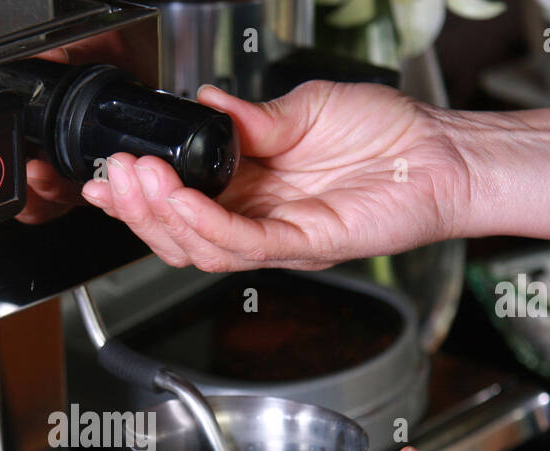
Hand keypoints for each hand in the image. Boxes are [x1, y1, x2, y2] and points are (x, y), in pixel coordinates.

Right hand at [79, 81, 470, 271]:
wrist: (441, 153)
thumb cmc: (387, 134)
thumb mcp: (306, 109)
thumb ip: (253, 117)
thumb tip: (205, 103)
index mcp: (249, 188)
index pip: (180, 204)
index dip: (139, 196)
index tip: (108, 173)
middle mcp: (257, 218)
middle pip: (179, 236)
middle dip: (138, 209)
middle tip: (117, 175)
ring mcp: (278, 237)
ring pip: (201, 248)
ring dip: (162, 218)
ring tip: (141, 182)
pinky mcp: (305, 244)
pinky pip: (244, 246)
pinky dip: (207, 226)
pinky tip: (184, 203)